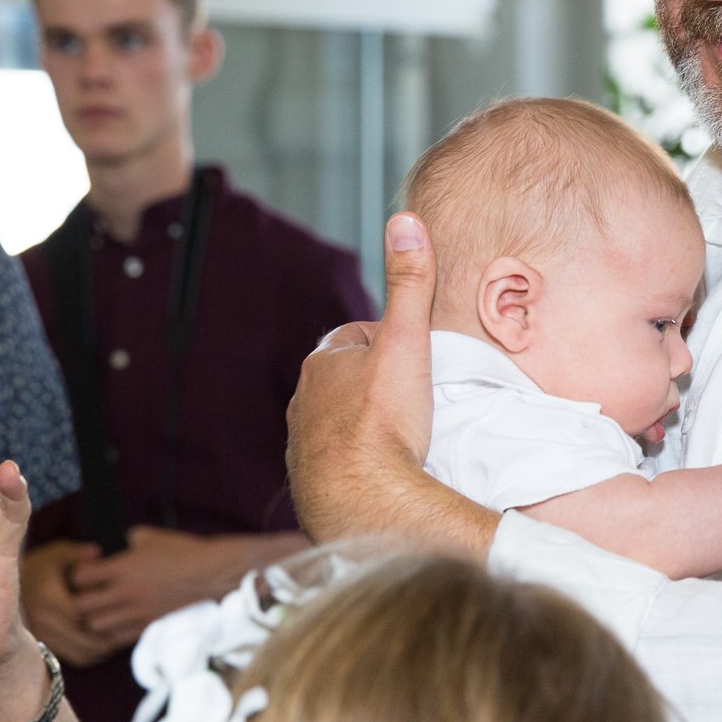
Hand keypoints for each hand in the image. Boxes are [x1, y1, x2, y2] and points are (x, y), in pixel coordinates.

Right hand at [22, 540, 121, 667]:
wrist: (3, 588)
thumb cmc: (37, 567)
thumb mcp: (55, 554)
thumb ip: (76, 553)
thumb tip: (97, 552)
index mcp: (48, 598)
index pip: (78, 614)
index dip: (100, 614)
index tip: (117, 609)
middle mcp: (43, 621)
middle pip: (82, 638)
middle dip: (105, 636)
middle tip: (124, 628)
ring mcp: (42, 636)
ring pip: (78, 652)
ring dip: (100, 648)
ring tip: (115, 638)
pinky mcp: (43, 645)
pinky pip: (71, 657)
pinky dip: (89, 654)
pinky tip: (100, 645)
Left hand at [68, 527, 248, 644]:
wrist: (212, 574)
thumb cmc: (182, 551)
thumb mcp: (148, 537)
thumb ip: (123, 543)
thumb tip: (108, 551)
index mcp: (124, 567)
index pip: (80, 577)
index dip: (78, 574)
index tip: (86, 571)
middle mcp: (126, 593)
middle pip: (81, 607)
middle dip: (79, 599)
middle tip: (87, 593)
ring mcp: (137, 612)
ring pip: (96, 627)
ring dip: (94, 618)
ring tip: (101, 609)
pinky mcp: (148, 626)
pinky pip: (116, 638)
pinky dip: (111, 631)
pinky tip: (118, 620)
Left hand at [286, 213, 440, 541]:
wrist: (362, 501)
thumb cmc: (384, 420)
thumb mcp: (408, 341)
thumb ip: (410, 283)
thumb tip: (404, 219)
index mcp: (323, 363)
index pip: (357, 338)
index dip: (389, 343)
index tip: (417, 358)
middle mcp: (304, 401)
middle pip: (346, 382)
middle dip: (375, 384)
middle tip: (415, 399)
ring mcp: (304, 445)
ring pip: (339, 422)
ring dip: (365, 425)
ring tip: (402, 438)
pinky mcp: (310, 483)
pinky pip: (336, 463)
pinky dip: (356, 462)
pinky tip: (382, 471)